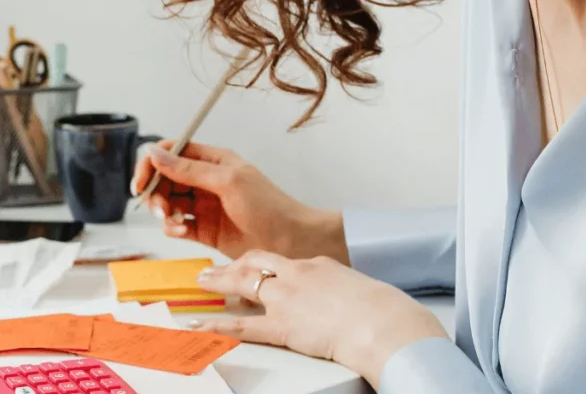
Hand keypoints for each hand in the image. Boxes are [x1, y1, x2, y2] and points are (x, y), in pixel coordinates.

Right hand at [132, 141, 346, 262]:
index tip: (141, 181)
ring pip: (168, 203)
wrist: (291, 242)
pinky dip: (172, 228)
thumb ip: (188, 169)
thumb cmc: (268, 206)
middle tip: (157, 207)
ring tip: (171, 221)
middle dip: (155, 192)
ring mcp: (204, 206)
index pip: (172, 152)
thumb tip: (155, 152)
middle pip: (165, 179)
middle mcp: (206, 181)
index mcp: (213, 161)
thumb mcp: (227, 181)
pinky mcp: (204, 230)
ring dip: (162, 212)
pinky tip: (181, 231)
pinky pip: (176, 225)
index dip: (152, 164)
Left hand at [190, 251, 447, 387]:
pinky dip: (218, 324)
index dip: (261, 263)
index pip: (280, 260)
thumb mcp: (358, 289)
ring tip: (203, 283)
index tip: (250, 265)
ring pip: (243, 284)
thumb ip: (341, 289)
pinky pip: (242, 325)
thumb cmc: (381, 311)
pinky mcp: (283, 325)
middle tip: (216, 268)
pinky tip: (201, 324)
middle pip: (255, 263)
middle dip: (232, 265)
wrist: (383, 323)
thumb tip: (341, 299)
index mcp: (317, 265)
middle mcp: (297, 274)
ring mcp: (287, 298)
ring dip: (219, 282)